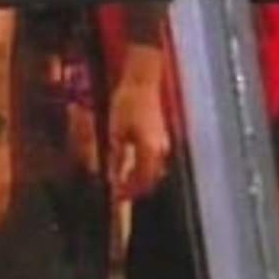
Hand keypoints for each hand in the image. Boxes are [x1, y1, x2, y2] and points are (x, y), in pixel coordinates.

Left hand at [108, 72, 170, 198]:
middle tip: (119, 191)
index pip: (142, 181)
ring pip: (155, 170)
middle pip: (151, 179)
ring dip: (140, 177)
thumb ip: (117, 156)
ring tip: (123, 179)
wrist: (141, 82)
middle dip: (136, 187)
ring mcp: (164, 142)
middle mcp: (161, 149)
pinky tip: (131, 163)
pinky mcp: (162, 136)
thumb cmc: (127, 104)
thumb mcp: (116, 131)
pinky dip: (144, 166)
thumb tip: (114, 176)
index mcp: (150, 150)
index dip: (129, 191)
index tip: (117, 196)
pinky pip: (155, 159)